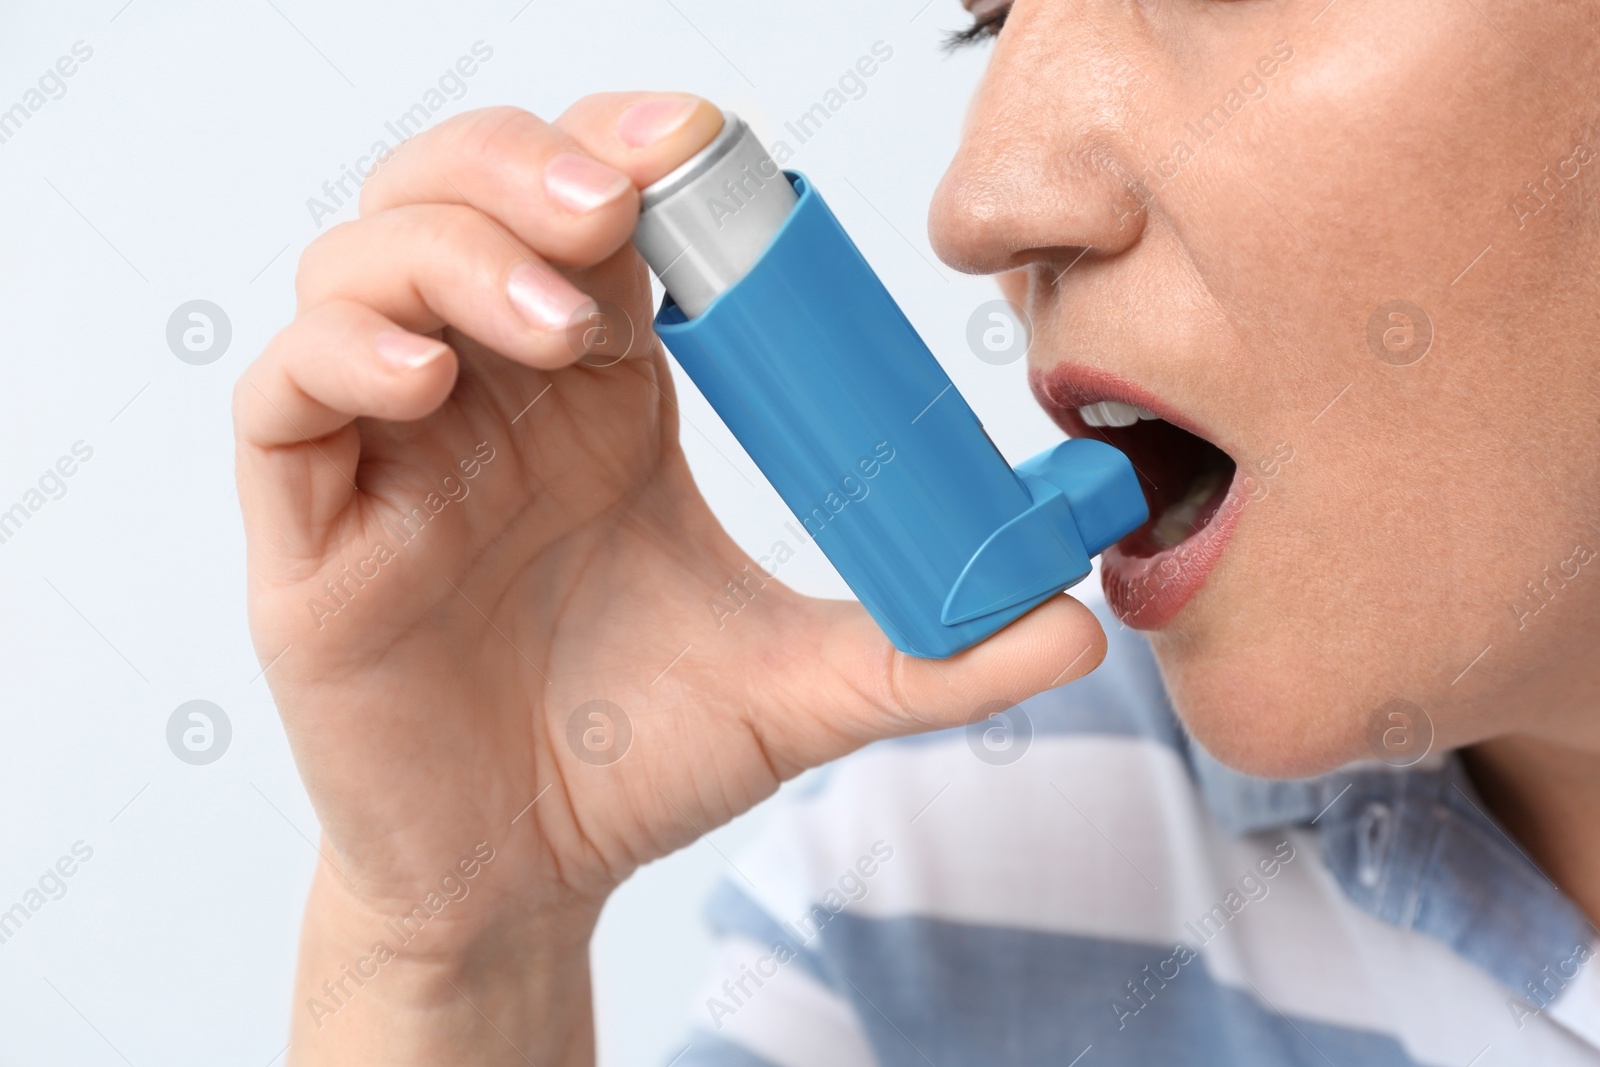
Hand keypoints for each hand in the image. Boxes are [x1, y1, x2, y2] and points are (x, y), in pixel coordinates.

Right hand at [234, 93, 1106, 1063]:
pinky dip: (344, 354)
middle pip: (465, 195)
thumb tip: (1077, 625)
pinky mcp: (310, 529)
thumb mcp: (798, 690)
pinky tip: (427, 382)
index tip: (698, 149)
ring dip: (456, 251)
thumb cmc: (634, 761)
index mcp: (600, 400)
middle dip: (532, 167)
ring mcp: (391, 453)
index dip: (632, 155)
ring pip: (365, 262)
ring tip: (560, 319)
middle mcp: (490, 398)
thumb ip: (931, 654)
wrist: (524, 877)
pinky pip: (285, 394)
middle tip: (621, 209)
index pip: (594, 216)